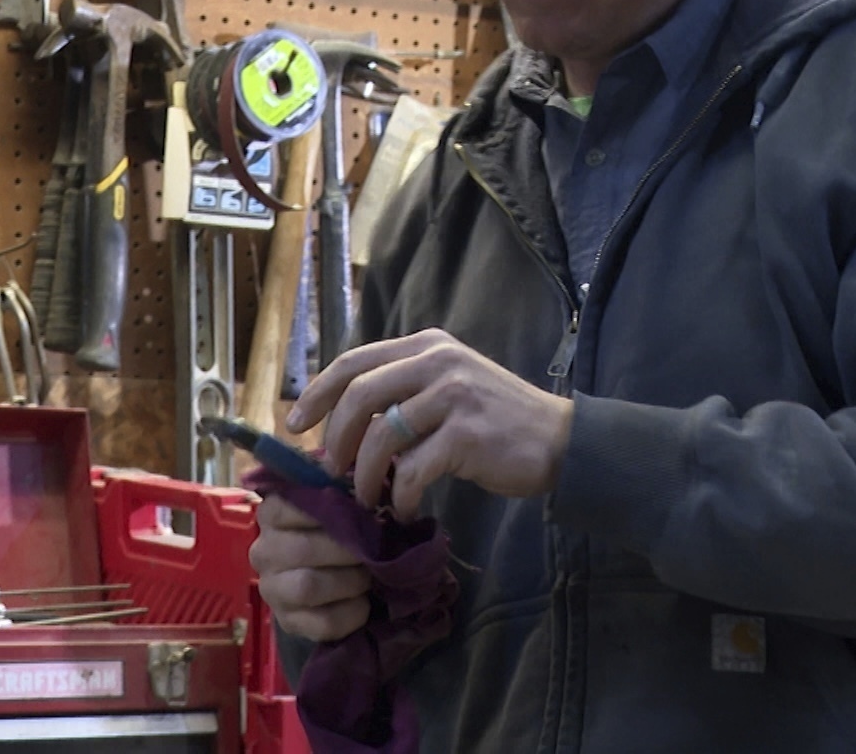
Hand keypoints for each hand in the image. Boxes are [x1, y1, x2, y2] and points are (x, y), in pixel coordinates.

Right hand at [251, 496, 371, 642]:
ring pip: (308, 586)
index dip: (329, 512)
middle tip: (372, 552)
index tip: (357, 516)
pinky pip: (322, 622)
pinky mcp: (289, 622)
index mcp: (271, 515)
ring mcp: (272, 590)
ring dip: (349, 582)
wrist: (329, 582)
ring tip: (367, 578)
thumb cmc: (334, 535)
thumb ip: (341, 500)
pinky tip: (363, 605)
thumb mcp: (333, 509)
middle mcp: (263, 551)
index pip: (290, 507)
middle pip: (303, 549)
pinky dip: (352, 614)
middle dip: (347, 552)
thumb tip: (366, 499)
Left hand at [288, 328, 573, 519]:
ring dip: (364, 476)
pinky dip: (402, 496)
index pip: (353, 361)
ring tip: (366, 498)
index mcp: (426, 345)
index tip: (295, 425)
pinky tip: (407, 509)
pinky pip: (413, 470)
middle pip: (358, 395)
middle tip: (328, 473)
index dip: (317, 393)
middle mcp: (437, 361)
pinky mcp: (466, 434)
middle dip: (333, 439)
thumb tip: (341, 424)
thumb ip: (403, 392)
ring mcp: (453, 394)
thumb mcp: (448, 387)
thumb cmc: (497, 421)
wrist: (561, 441)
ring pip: (380, 436)